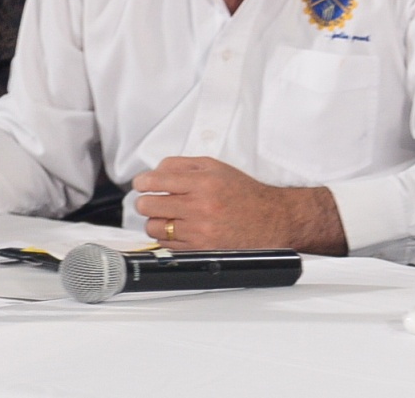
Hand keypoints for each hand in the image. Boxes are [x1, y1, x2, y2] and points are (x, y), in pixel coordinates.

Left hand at [132, 157, 347, 254]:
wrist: (272, 219)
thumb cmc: (245, 194)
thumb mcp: (217, 168)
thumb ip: (184, 165)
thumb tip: (156, 171)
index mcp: (204, 182)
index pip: (156, 180)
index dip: (143, 182)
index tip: (142, 183)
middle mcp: (200, 206)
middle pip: (149, 204)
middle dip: (146, 201)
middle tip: (152, 200)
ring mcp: (199, 230)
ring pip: (154, 226)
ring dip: (156, 221)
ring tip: (169, 216)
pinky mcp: (200, 249)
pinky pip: (167, 244)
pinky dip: (168, 237)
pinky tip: (180, 229)